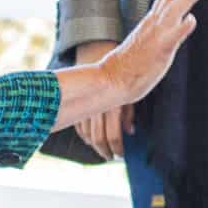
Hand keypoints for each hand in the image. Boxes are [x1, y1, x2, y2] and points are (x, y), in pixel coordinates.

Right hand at [71, 41, 131, 161]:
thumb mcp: (131, 91)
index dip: (117, 149)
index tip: (120, 156)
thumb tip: (130, 132)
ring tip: (103, 151)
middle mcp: (96, 106)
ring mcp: (84, 103)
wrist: (96, 50)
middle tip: (112, 157)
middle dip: (105, 151)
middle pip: (97, 137)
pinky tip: (90, 140)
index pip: (112, 135)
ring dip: (95, 144)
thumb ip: (129, 113)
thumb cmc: (121, 69)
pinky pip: (78, 124)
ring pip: (86, 133)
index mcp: (112, 104)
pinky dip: (84, 134)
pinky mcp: (76, 101)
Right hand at [98, 0, 205, 106]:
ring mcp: (156, 36)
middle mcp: (155, 22)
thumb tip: (183, 17)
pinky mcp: (158, 52)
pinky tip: (192, 20)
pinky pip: (170, 40)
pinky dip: (181, 29)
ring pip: (172, 12)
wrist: (113, 79)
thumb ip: (165, 25)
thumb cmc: (133, 62)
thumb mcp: (151, 38)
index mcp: (154, 19)